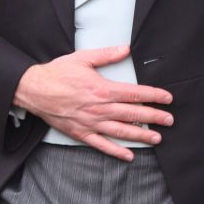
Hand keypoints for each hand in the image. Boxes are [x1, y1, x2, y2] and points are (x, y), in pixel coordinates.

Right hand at [14, 45, 173, 161]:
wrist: (34, 90)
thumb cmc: (57, 74)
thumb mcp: (82, 58)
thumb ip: (106, 54)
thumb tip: (125, 48)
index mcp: (102, 89)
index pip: (135, 93)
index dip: (153, 96)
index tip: (167, 99)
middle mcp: (99, 108)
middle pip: (133, 114)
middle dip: (154, 117)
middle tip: (169, 120)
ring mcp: (91, 122)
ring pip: (121, 131)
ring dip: (141, 135)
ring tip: (157, 138)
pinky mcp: (81, 133)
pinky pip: (102, 145)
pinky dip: (116, 151)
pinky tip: (129, 155)